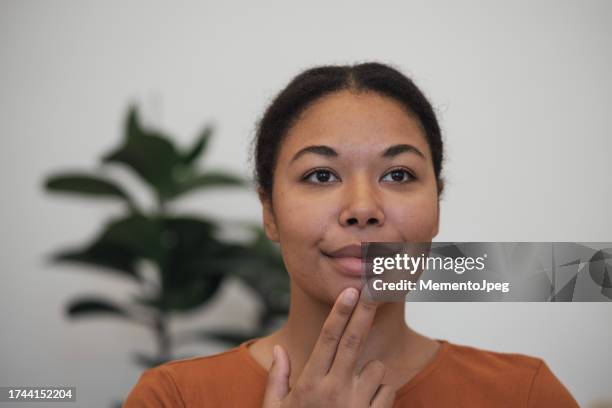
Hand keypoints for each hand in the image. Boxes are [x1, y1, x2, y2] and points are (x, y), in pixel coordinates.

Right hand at [261, 287, 394, 407]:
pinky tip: (365, 402)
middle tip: (376, 289)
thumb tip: (279, 351)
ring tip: (354, 386)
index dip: (340, 311)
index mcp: (310, 384)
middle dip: (366, 312)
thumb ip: (278, 379)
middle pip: (354, 341)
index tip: (351, 291)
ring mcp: (358, 406)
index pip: (327, 338)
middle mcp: (336, 391)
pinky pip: (388, 390)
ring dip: (370, 370)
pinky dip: (381, 390)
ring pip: (376, 367)